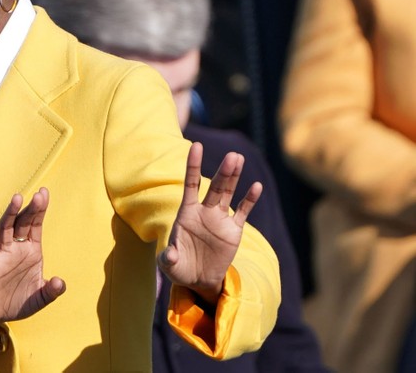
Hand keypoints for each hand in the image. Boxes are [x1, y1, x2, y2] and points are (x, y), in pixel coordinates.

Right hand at [0, 188, 65, 334]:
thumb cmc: (19, 301)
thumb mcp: (40, 298)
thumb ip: (51, 291)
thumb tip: (59, 282)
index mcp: (32, 251)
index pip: (36, 226)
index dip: (40, 210)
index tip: (44, 193)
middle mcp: (17, 248)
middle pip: (23, 223)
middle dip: (31, 209)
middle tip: (38, 195)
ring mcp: (2, 254)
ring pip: (5, 229)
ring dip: (10, 214)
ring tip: (17, 198)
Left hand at [157, 142, 261, 305]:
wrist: (198, 279)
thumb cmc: (180, 268)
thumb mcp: (170, 265)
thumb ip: (168, 258)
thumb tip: (169, 255)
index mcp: (187, 213)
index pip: (190, 183)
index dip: (193, 165)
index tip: (196, 145)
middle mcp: (204, 211)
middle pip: (215, 187)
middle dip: (223, 172)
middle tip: (233, 156)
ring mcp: (220, 219)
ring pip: (228, 194)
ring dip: (234, 177)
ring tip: (239, 159)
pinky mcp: (233, 231)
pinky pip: (243, 212)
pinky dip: (249, 200)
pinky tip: (257, 186)